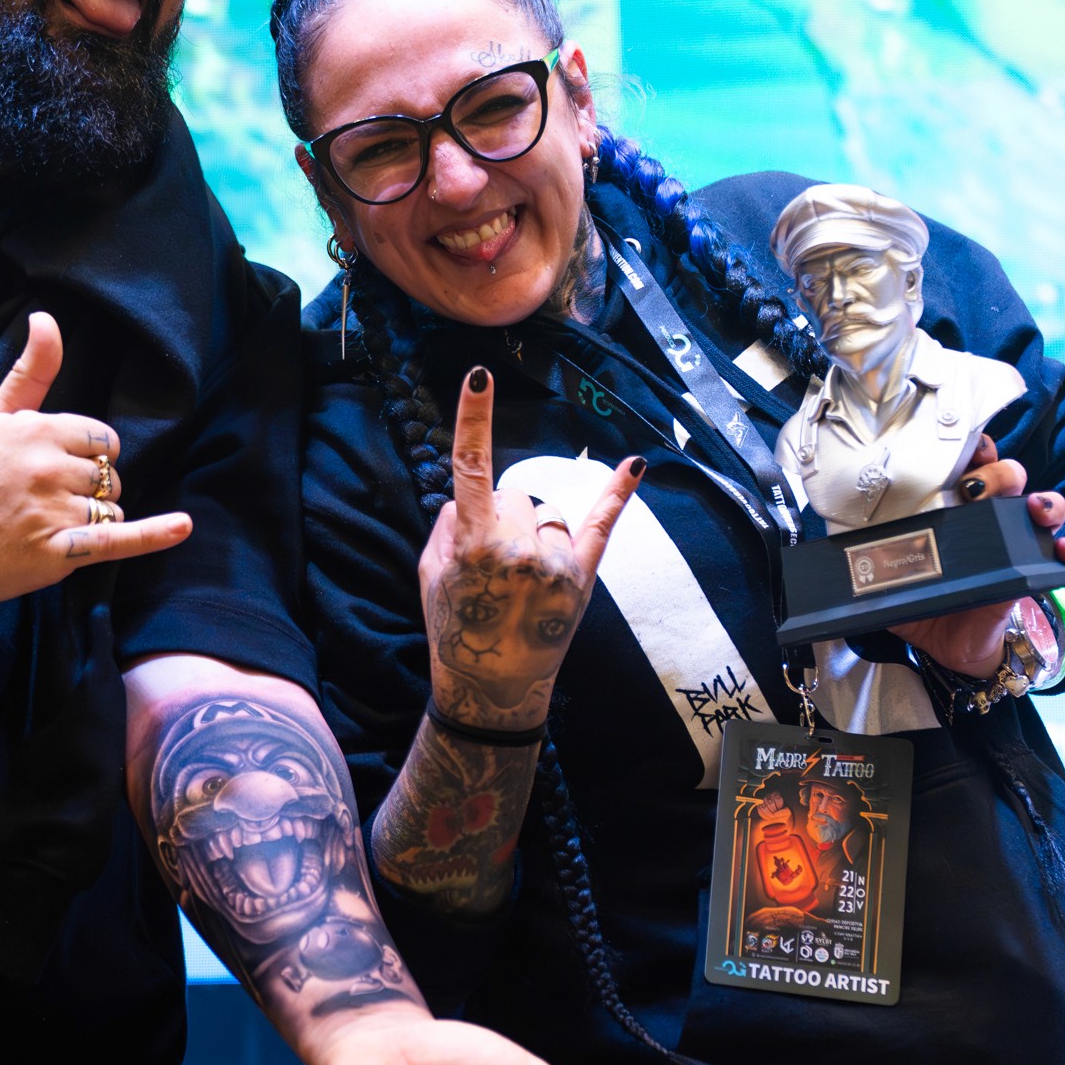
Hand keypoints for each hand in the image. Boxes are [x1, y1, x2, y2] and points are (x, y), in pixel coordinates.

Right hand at [0, 312, 190, 603]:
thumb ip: (30, 371)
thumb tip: (46, 317)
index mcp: (38, 429)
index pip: (102, 438)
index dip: (89, 455)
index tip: (58, 468)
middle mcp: (48, 466)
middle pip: (110, 474)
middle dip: (90, 487)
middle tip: (45, 500)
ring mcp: (53, 510)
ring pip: (111, 507)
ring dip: (92, 518)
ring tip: (47, 525)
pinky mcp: (57, 551)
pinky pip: (117, 540)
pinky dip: (152, 535)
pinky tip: (180, 527)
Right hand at [420, 368, 641, 728]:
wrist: (492, 688)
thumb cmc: (455, 629)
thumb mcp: (429, 575)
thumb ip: (447, 524)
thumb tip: (469, 494)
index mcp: (472, 544)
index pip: (471, 467)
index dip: (473, 419)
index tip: (479, 376)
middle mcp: (517, 549)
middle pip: (512, 495)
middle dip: (500, 516)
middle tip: (489, 566)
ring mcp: (554, 564)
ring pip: (545, 512)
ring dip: (532, 531)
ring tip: (520, 581)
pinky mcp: (583, 578)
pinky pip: (601, 524)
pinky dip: (618, 494)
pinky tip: (635, 464)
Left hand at [890, 434, 1064, 679]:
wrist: (953, 648)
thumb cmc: (925, 603)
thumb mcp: (891, 583)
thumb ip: (867, 569)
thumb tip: (834, 566)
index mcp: (951, 511)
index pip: (967, 464)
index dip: (972, 448)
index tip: (966, 448)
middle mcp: (987, 518)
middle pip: (1007, 477)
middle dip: (1000, 473)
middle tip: (977, 488)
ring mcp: (1014, 543)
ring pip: (1041, 506)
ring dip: (1043, 501)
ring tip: (1033, 509)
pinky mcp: (1032, 574)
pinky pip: (1060, 555)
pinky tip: (1062, 549)